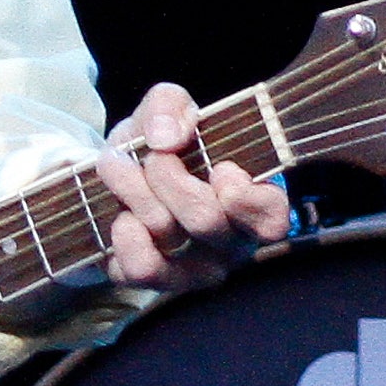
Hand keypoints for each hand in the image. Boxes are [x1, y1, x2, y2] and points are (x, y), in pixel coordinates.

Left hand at [96, 81, 288, 294]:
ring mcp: (194, 267)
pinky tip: (122, 217)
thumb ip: (170, 104)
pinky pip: (142, 269)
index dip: (243, 197)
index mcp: (249, 200)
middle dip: (167, 175)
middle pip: (205, 219)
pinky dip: (125, 235)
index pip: (271, 220)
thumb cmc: (155, 144)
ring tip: (122, 172)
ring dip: (135, 191)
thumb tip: (167, 138)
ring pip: (167, 232)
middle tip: (153, 157)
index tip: (219, 167)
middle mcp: (228, 241)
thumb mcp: (163, 109)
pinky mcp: (156, 280)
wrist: (113, 174)